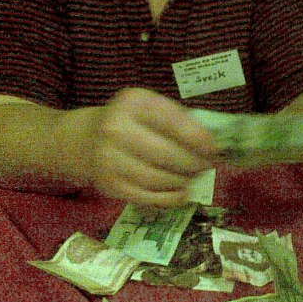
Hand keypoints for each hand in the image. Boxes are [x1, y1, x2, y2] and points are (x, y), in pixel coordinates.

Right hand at [87, 88, 217, 206]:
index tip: (214, 150)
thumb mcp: (152, 109)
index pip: (173, 122)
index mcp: (134, 103)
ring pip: (159, 179)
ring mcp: (109, 159)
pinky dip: (170, 198)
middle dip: (194, 163)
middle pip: (168, 154)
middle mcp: (116, 128)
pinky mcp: (108, 185)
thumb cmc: (132, 122)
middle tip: (206, 166)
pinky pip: (147, 197)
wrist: (88, 139)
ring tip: (193, 177)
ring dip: (183, 181)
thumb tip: (213, 146)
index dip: (198, 139)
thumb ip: (180, 122)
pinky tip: (181, 192)